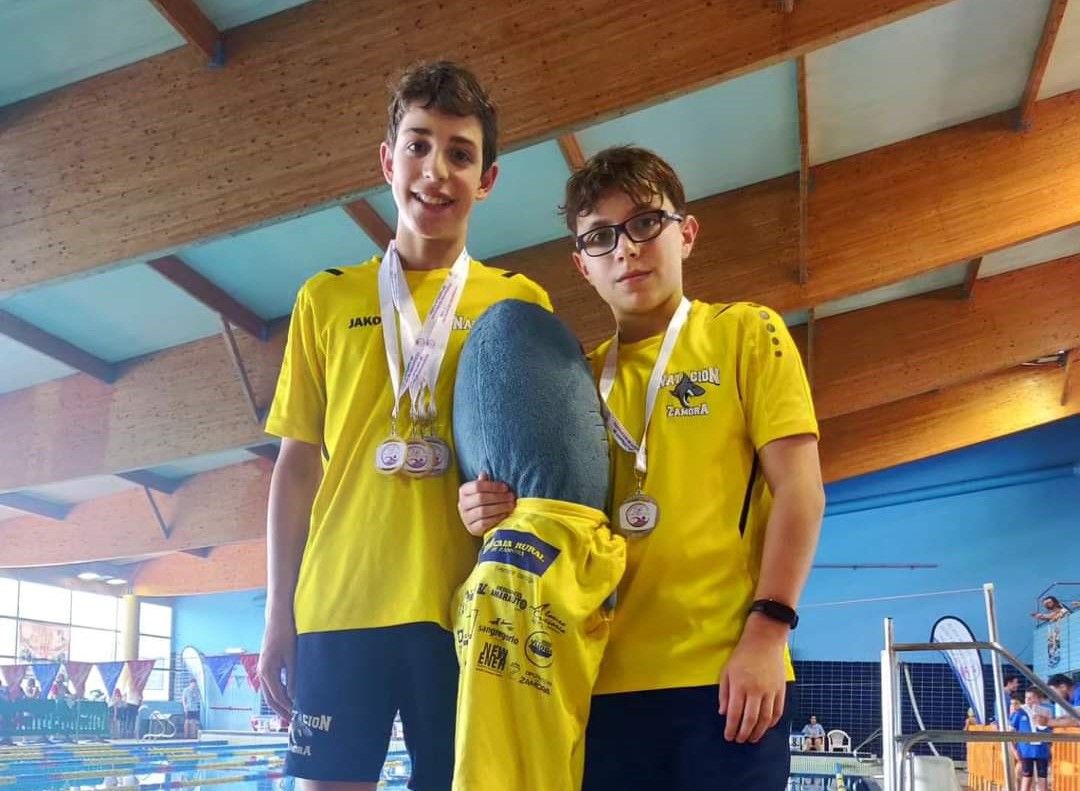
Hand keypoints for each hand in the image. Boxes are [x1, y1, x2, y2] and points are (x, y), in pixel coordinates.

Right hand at [258, 613, 296, 720]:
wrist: (279, 616)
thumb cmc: (287, 633)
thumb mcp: (293, 656)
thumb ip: (294, 677)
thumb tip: (296, 697)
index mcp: (267, 671)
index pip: (277, 696)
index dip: (287, 708)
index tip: (298, 717)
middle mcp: (262, 672)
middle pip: (270, 698)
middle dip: (280, 711)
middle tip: (292, 722)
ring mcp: (264, 668)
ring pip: (270, 692)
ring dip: (279, 703)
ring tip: (290, 713)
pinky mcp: (268, 664)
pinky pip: (272, 684)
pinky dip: (279, 693)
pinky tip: (289, 696)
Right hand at [458, 472, 514, 535]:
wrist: (479, 521)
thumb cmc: (484, 502)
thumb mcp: (484, 491)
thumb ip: (484, 483)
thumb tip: (484, 474)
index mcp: (464, 491)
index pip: (477, 486)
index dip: (493, 486)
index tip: (505, 487)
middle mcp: (462, 504)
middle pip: (481, 498)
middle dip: (499, 497)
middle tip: (511, 497)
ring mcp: (466, 518)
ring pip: (483, 511)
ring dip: (500, 507)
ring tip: (510, 505)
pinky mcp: (472, 529)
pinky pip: (484, 523)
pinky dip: (496, 518)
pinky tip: (505, 514)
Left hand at [718, 615, 788, 742]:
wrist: (765, 640)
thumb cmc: (742, 655)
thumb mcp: (727, 671)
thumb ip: (724, 693)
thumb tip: (724, 713)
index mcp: (740, 685)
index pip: (735, 713)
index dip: (731, 728)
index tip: (728, 736)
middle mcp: (756, 690)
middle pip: (751, 719)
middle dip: (744, 733)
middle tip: (740, 740)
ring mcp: (770, 691)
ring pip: (766, 718)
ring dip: (759, 732)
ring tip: (752, 738)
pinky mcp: (781, 689)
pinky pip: (778, 711)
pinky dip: (772, 722)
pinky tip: (766, 726)